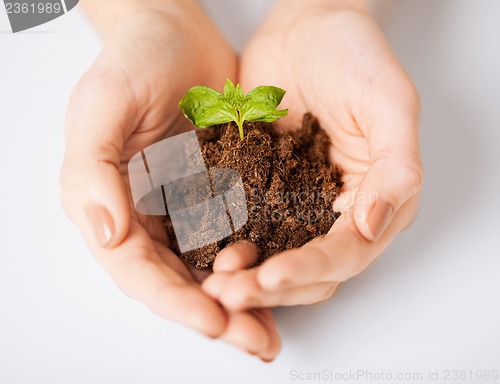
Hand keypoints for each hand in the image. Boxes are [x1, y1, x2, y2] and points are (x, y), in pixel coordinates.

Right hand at [60, 7, 279, 360]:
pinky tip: (281, 282)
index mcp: (111, 205)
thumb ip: (92, 169)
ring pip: (211, 270)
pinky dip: (257, 265)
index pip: (140, 270)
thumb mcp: (103, 103)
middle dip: (216, 316)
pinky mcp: (218, 194)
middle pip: (180, 282)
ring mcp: (184, 208)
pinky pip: (237, 238)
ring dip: (241, 303)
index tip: (214, 321)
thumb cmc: (134, 60)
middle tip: (255, 342)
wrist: (176, 34)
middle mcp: (148, 216)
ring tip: (271, 331)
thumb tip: (106, 233)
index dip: (175, 301)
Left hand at [203, 0, 422, 309]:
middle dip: (270, 287)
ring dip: (245, 276)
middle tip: (228, 293)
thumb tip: (373, 226)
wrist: (306, 27)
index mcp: (376, 199)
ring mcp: (298, 203)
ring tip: (211, 282)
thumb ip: (395, 168)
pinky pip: (244, 226)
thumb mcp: (389, 103)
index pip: (346, 254)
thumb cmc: (354, 55)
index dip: (310, 270)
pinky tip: (201, 249)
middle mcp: (336, 212)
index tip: (271, 276)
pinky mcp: (262, 189)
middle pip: (309, 271)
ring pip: (274, 257)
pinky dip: (226, 242)